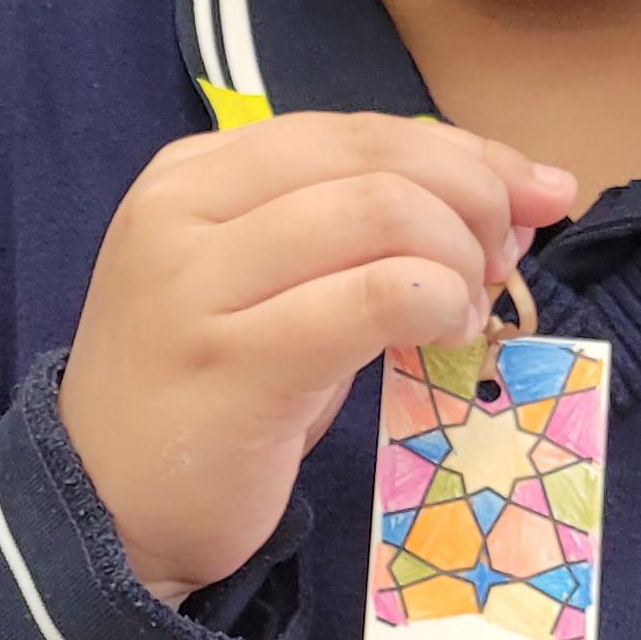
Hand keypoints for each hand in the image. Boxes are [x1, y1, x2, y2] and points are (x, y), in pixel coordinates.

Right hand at [59, 116, 574, 600]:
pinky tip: (447, 333)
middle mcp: (182, 211)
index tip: (531, 193)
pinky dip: (438, 302)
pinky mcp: (233, 362)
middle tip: (504, 257)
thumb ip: (359, 230)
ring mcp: (197, 285)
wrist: (109, 511)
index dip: (462, 150)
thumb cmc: (207, 396)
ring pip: (383, 214)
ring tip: (466, 308)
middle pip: (375, 159)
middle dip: (474, 195)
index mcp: (190, 174)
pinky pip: (374, 296)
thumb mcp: (270, 287)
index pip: (353, 128)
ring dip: (458, 256)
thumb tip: (507, 195)